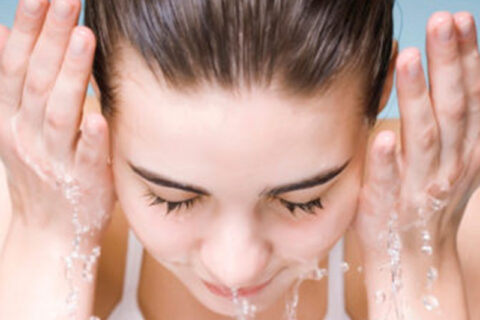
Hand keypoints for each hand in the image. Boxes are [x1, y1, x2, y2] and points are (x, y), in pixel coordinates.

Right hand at [0, 0, 113, 242]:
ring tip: (85, 38)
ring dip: (70, 75)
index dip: (27, 27)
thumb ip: (11, 82)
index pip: (15, 64)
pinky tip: (98, 115)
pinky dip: (91, 137)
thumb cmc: (41, 171)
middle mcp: (27, 135)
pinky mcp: (83, 182)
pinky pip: (86, 157)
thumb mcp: (13, 125)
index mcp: (10, 118)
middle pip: (36, 79)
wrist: (50, 231)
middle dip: (50, 36)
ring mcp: (54, 159)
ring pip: (58, 112)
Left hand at [353, 11, 478, 318]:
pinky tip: (381, 138)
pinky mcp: (387, 207)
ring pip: (423, 138)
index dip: (468, 57)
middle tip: (442, 22)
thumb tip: (435, 68)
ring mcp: (420, 188)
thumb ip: (443, 118)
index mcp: (465, 149)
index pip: (471, 96)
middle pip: (453, 108)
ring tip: (408, 59)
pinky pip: (387, 183)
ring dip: (417, 97)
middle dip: (449, 63)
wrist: (414, 256)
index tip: (460, 20)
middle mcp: (450, 165)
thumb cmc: (425, 198)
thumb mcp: (448, 157)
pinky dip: (386, 162)